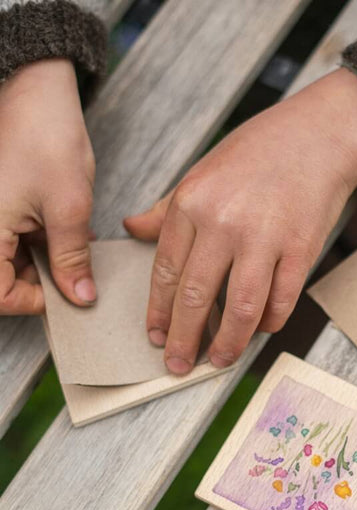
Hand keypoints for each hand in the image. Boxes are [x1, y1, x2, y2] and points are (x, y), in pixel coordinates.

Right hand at [0, 59, 95, 314]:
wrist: (37, 92)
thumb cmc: (46, 140)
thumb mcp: (69, 208)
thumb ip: (71, 258)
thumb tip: (81, 297)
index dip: (33, 302)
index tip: (68, 295)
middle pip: (4, 280)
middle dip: (44, 283)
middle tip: (79, 276)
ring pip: (13, 262)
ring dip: (47, 263)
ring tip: (76, 248)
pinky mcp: (1, 208)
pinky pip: (16, 241)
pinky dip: (43, 244)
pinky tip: (68, 234)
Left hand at [125, 68, 356, 373]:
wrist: (320, 135)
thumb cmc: (261, 150)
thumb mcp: (202, 170)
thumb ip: (168, 207)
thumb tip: (135, 230)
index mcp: (193, 202)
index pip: (167, 270)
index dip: (160, 311)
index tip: (157, 336)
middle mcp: (224, 222)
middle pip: (197, 296)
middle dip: (185, 339)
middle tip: (178, 365)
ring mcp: (265, 238)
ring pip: (240, 308)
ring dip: (228, 342)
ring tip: (219, 360)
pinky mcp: (300, 250)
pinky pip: (280, 300)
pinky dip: (269, 322)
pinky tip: (260, 330)